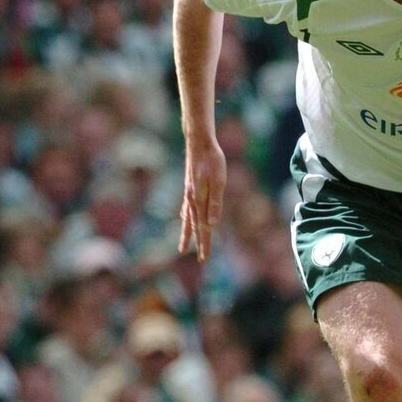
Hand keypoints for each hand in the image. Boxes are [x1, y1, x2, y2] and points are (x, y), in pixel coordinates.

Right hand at [180, 138, 225, 261]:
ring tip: (183, 246)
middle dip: (198, 242)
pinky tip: (183, 219)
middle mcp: (192, 200)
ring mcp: (189, 193)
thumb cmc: (212, 160)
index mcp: (199, 201)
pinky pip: (186, 207)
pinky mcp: (189, 187)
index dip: (204, 243)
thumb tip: (212, 224)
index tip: (205, 258)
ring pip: (188, 219)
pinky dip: (185, 217)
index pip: (203, 228)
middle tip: (201, 259)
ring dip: (187, 233)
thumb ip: (215, 203)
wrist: (199, 142)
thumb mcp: (218, 182)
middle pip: (195, 226)